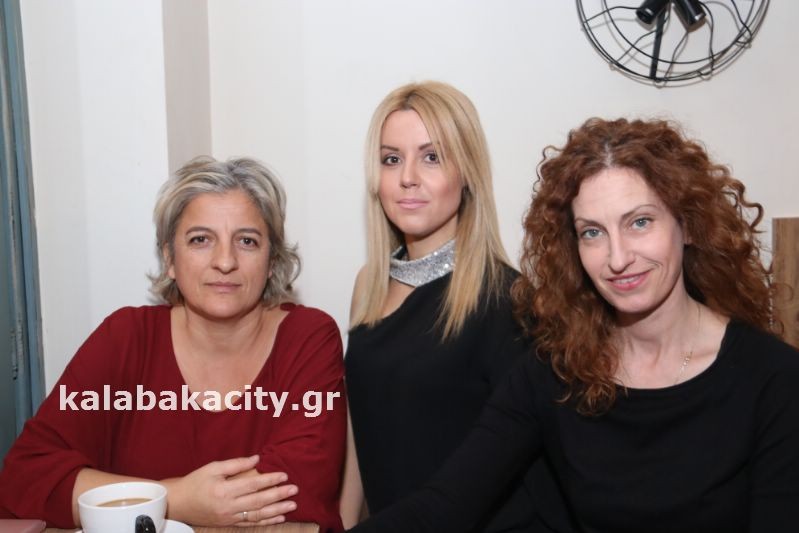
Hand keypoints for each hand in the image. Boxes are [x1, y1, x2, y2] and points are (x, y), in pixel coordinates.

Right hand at [162, 455, 297, 526]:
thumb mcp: (213, 467)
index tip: (284, 475)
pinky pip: (250, 524)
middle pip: (258, 501)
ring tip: (292, 505)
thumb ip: (236, 464)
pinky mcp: (228, 523)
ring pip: (257, 515)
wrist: (178, 504)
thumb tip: (257, 459)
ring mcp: (228, 517)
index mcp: (223, 490)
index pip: (252, 484)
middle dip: (278, 495)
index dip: (270, 480)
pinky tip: (279, 518)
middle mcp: (227, 506)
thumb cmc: (196, 482)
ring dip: (277, 511)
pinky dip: (266, 522)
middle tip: (294, 489)